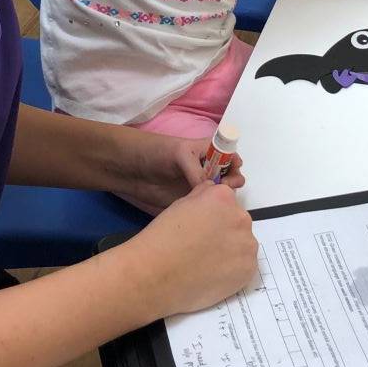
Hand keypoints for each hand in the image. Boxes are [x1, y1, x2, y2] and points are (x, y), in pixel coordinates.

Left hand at [108, 129, 244, 215]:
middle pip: (230, 177)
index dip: (235, 163)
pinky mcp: (190, 203)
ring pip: (220, 195)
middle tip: (225, 188)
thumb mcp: (179, 154)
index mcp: (208, 152)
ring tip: (217, 201)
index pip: (231, 156)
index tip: (233, 171)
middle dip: (233, 182)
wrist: (131, 169)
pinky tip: (211, 214)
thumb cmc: (156, 152)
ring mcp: (199, 187)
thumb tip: (210, 189)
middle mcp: (207, 169)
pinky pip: (206, 208)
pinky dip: (212, 212)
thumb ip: (196, 170)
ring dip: (224, 199)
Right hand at [127, 181, 257, 316]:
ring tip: (206, 263)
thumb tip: (212, 193)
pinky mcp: (249, 270)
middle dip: (224, 231)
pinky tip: (212, 274)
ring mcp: (247, 245)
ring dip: (230, 250)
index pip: (226, 200)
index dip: (212, 215)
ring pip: (242, 244)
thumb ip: (202, 196)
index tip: (199, 227)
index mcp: (223, 198)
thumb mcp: (180, 205)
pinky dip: (233, 269)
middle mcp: (241, 218)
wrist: (156, 276)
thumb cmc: (162, 239)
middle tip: (201, 247)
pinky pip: (244, 265)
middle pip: (237, 221)